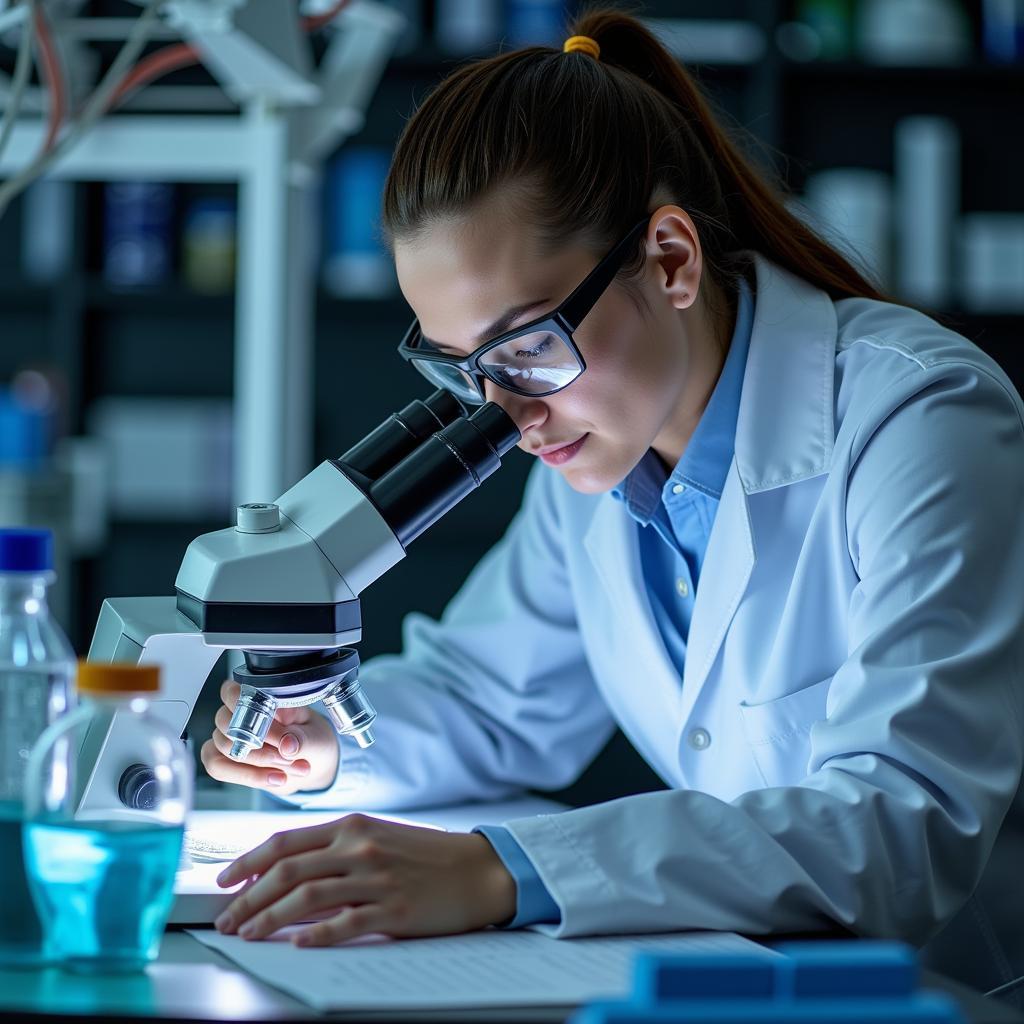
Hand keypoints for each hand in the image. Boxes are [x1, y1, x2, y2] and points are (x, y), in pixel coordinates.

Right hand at [200, 680, 340, 794]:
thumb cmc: (312, 740)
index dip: (238, 702)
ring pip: (225, 747)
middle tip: (289, 752)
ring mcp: (229, 738)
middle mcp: (238, 715)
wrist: (313, 764)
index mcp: (259, 696)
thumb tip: (287, 744)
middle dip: (260, 742)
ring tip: (291, 766)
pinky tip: (276, 778)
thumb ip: (303, 738)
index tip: (263, 717)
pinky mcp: (226, 761)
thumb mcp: (316, 736)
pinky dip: (249, 776)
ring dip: (260, 761)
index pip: (231, 691)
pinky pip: (219, 768)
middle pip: (226, 723)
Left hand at [213, 814, 516, 945]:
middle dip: (248, 897)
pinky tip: (294, 946)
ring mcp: (375, 879)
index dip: (248, 862)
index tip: (224, 880)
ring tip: (248, 935)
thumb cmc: (426, 855)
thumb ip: (336, 850)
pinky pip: (343, 925)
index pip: (285, 843)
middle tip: (227, 918)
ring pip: (306, 899)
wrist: (477, 869)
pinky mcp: (393, 911)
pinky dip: (312, 937)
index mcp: (351, 827)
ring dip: (268, 919)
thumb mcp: (379, 838)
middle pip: (286, 872)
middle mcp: (358, 848)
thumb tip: (287, 874)